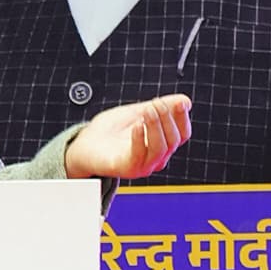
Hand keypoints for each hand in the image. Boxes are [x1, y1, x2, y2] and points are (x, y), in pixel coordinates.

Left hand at [64, 95, 191, 179]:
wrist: (85, 144)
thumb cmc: (110, 130)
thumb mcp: (137, 112)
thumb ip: (160, 107)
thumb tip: (184, 101)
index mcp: (161, 143)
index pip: (183, 134)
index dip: (183, 117)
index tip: (179, 102)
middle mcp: (156, 157)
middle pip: (173, 140)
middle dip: (167, 118)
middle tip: (156, 103)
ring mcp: (143, 165)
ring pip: (160, 149)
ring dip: (156, 127)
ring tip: (148, 111)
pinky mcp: (126, 168)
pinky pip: (138, 156)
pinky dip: (139, 139)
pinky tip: (136, 125)